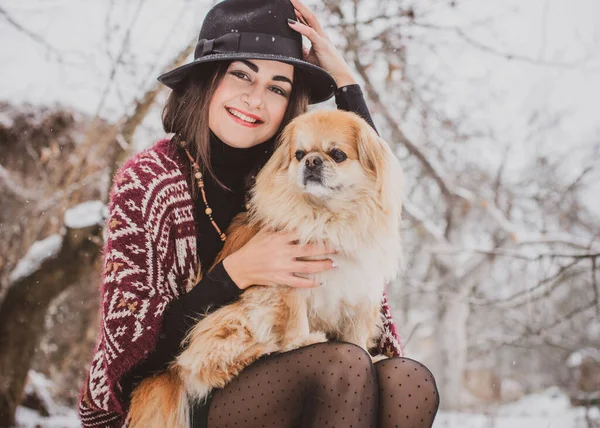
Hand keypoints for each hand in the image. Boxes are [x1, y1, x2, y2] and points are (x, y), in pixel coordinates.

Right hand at [222, 229, 336, 289]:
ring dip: (323, 265)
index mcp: (280, 239)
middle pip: (310, 249)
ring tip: (334, 264)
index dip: (316, 232)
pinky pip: (299, 282)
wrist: (241, 267)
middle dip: (326, 248)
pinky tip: (320, 282)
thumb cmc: (253, 248)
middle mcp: (284, 252)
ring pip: (309, 267)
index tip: (328, 231)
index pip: (301, 233)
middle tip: (337, 247)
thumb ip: (277, 227)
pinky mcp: (282, 279)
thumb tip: (289, 218)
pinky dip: (310, 283)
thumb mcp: (263, 233)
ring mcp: (284, 267)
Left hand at [287, 0, 356, 87]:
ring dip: (300, 10)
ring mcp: (322, 38)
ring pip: (310, 19)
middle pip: (309, 15)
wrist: (338, 77)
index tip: (289, 6)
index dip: (299, 12)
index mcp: (318, 36)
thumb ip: (303, 50)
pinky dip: (299, 27)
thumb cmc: (325, 68)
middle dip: (299, 6)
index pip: (307, 20)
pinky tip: (290, 23)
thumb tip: (293, 48)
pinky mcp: (322, 44)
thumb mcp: (310, 57)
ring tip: (291, 2)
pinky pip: (309, 33)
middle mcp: (321, 34)